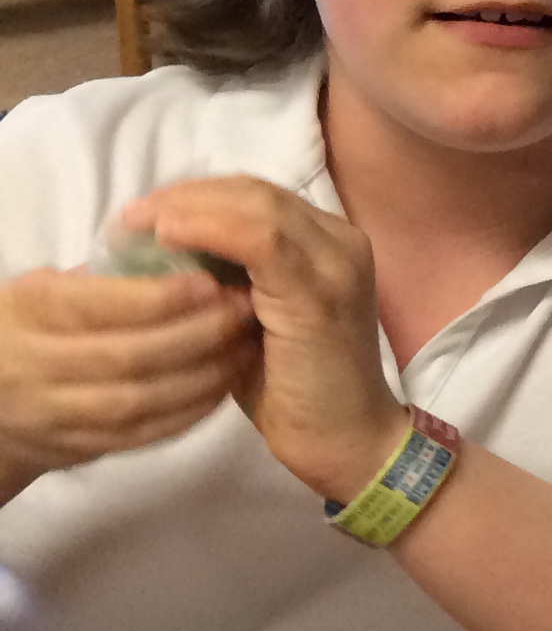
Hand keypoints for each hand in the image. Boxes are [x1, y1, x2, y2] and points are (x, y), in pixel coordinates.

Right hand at [0, 261, 253, 483]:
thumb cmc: (37, 324)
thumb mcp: (51, 288)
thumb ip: (107, 276)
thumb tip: (187, 246)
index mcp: (28, 309)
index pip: (98, 304)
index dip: (160, 298)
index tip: (213, 283)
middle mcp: (31, 364)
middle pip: (127, 356)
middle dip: (198, 335)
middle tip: (247, 311)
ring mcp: (49, 413)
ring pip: (139, 401)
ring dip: (203, 376)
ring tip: (247, 349)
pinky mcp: (73, 447)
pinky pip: (140, 436)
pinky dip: (188, 412)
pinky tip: (223, 387)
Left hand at [114, 178, 406, 506]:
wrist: (345, 439)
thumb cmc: (294, 390)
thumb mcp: (254, 322)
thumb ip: (229, 283)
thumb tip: (162, 257)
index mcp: (330, 244)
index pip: (257, 196)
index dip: (196, 196)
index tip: (142, 216)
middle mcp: (341, 242)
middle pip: (254, 191)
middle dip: (184, 196)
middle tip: (126, 217)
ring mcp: (336, 263)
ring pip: (257, 204)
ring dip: (188, 208)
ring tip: (136, 225)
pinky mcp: (319, 292)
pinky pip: (261, 240)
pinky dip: (209, 229)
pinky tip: (166, 238)